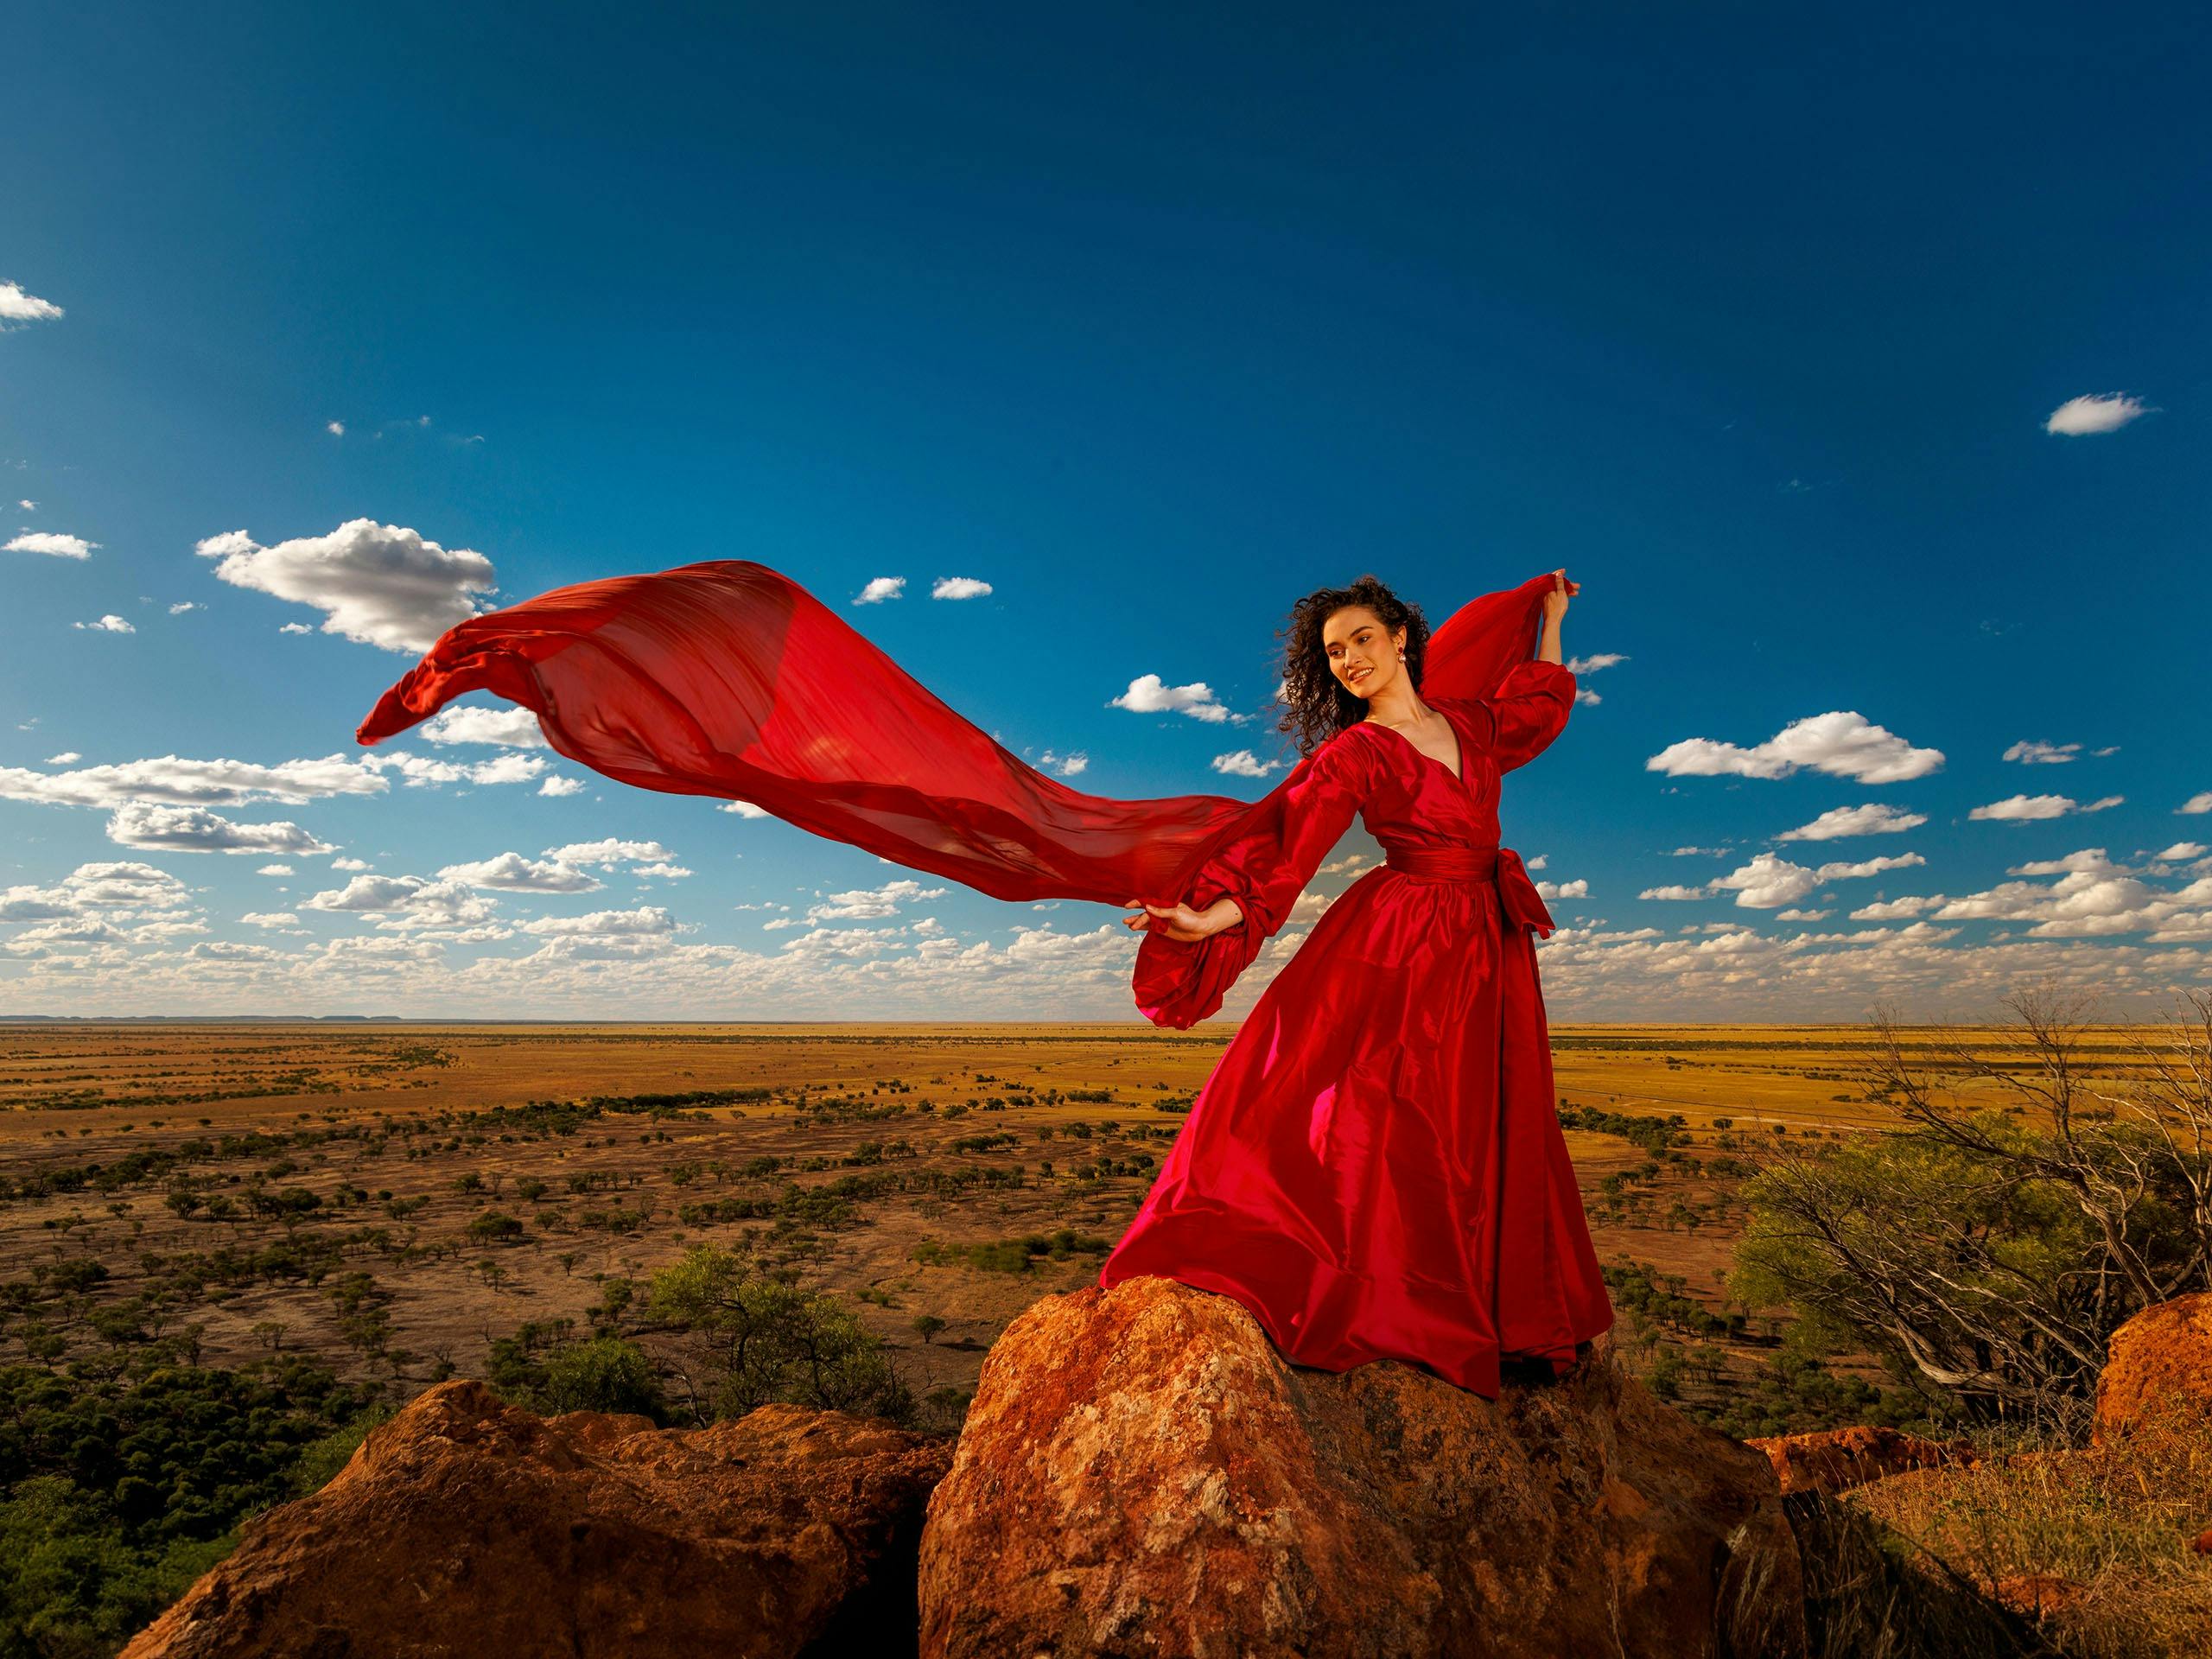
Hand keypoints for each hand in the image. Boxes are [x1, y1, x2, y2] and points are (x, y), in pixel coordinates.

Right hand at [1122, 897, 1236, 941]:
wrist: (1200, 928)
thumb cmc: (1191, 918)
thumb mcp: (1176, 913)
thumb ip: (1161, 911)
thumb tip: (1147, 907)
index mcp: (1164, 904)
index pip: (1148, 902)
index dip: (1137, 903)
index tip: (1127, 906)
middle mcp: (1161, 912)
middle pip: (1145, 914)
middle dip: (1135, 917)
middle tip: (1126, 921)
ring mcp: (1162, 921)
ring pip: (1146, 921)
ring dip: (1137, 922)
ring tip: (1127, 924)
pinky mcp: (1163, 929)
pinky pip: (1150, 928)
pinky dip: (1142, 928)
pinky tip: (1134, 929)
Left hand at [1541, 568, 1578, 623]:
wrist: (1552, 621)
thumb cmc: (1557, 607)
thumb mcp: (1561, 593)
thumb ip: (1559, 583)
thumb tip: (1558, 574)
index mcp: (1547, 588)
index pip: (1552, 577)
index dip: (1559, 573)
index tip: (1565, 570)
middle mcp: (1545, 592)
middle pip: (1557, 585)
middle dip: (1568, 585)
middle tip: (1577, 586)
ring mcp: (1546, 597)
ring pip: (1557, 591)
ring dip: (1567, 591)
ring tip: (1576, 593)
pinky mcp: (1548, 602)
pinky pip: (1556, 596)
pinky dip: (1562, 596)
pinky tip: (1569, 597)